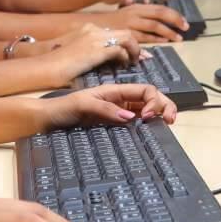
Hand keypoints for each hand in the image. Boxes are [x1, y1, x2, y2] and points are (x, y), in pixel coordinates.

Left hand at [43, 82, 178, 129]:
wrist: (49, 120)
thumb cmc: (64, 108)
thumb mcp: (83, 105)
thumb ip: (106, 109)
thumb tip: (131, 117)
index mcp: (116, 90)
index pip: (145, 90)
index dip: (153, 100)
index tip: (147, 117)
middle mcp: (121, 100)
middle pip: (152, 97)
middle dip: (165, 104)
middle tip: (171, 120)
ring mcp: (120, 112)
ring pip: (148, 109)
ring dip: (162, 113)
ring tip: (169, 122)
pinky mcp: (116, 124)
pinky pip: (138, 122)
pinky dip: (150, 124)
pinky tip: (154, 131)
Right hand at [44, 23, 140, 83]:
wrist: (44, 67)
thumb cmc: (54, 65)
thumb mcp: (74, 53)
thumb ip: (90, 52)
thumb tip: (104, 60)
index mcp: (88, 29)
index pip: (115, 32)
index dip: (127, 43)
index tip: (135, 54)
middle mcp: (93, 30)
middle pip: (125, 32)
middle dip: (136, 46)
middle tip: (141, 59)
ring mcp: (95, 39)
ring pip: (127, 38)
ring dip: (134, 51)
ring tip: (134, 63)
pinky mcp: (96, 50)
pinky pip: (119, 50)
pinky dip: (125, 58)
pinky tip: (124, 66)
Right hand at [100, 4, 186, 42]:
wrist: (92, 28)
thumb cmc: (112, 23)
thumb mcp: (127, 15)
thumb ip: (142, 17)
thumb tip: (160, 23)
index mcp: (136, 7)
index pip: (159, 8)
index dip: (174, 14)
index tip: (184, 21)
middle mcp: (134, 13)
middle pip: (159, 14)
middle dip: (175, 20)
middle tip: (186, 28)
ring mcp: (130, 23)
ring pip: (154, 26)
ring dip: (168, 32)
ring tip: (178, 38)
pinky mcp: (126, 34)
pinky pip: (144, 37)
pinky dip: (155, 39)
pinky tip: (163, 41)